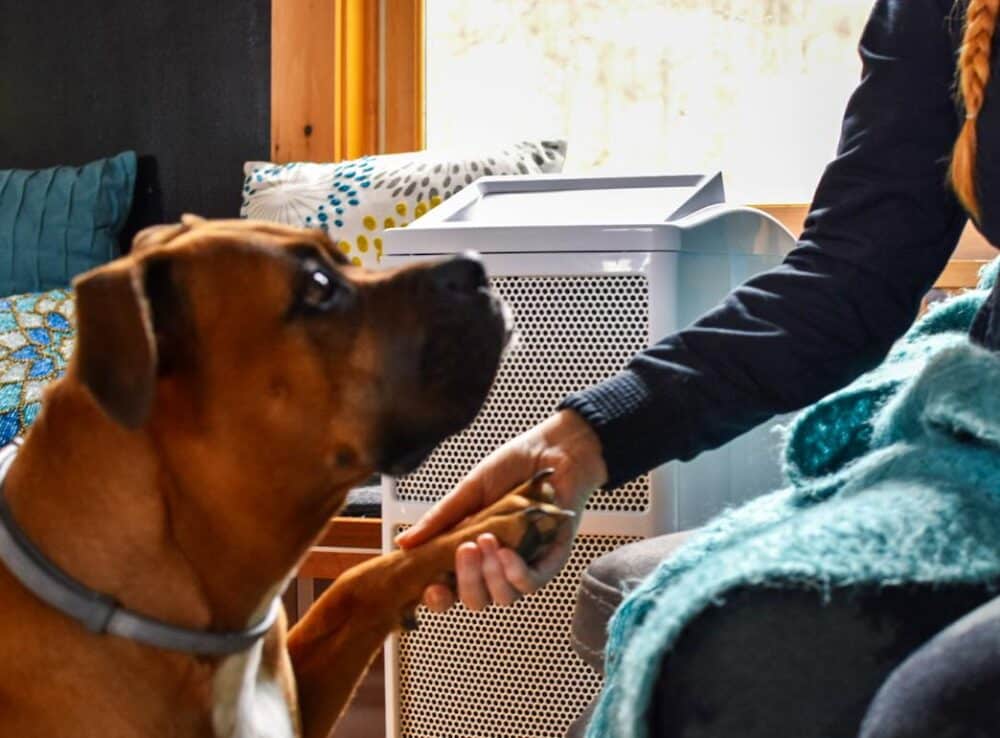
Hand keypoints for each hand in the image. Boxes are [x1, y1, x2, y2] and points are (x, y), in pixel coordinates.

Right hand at [394, 410, 607, 610]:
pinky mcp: (551, 559)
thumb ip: (439, 519)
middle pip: (475, 600)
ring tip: (487, 540)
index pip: (450, 590)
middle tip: (465, 549)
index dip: (439, 599)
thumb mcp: (469, 491)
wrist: (554, 448)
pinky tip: (507, 552)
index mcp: (472, 550)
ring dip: (490, 575)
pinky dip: (516, 573)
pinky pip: (532, 584)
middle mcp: (496, 564)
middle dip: (465, 583)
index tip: (431, 587)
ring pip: (503, 598)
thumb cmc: (513, 465)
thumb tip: (403, 544)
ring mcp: (524, 564)